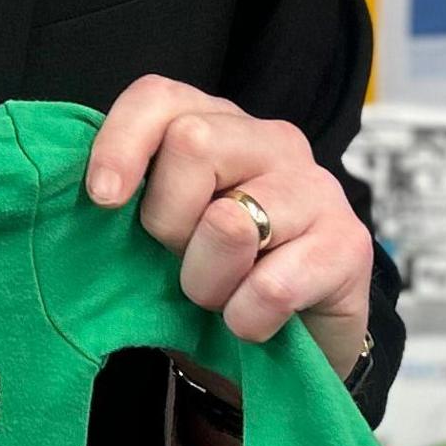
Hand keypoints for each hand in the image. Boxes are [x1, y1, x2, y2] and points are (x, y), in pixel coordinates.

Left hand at [86, 74, 372, 380]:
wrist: (290, 347)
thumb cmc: (215, 276)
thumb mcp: (164, 230)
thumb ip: (133, 196)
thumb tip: (97, 193)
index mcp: (218, 124)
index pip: (159, 97)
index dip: (122, 143)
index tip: (102, 200)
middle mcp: (272, 141)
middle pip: (191, 144)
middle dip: (167, 222)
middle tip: (181, 261)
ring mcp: (317, 188)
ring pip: (229, 222)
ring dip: (207, 282)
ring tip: (222, 295)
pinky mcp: (348, 244)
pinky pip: (271, 287)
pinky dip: (246, 319)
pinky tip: (254, 321)